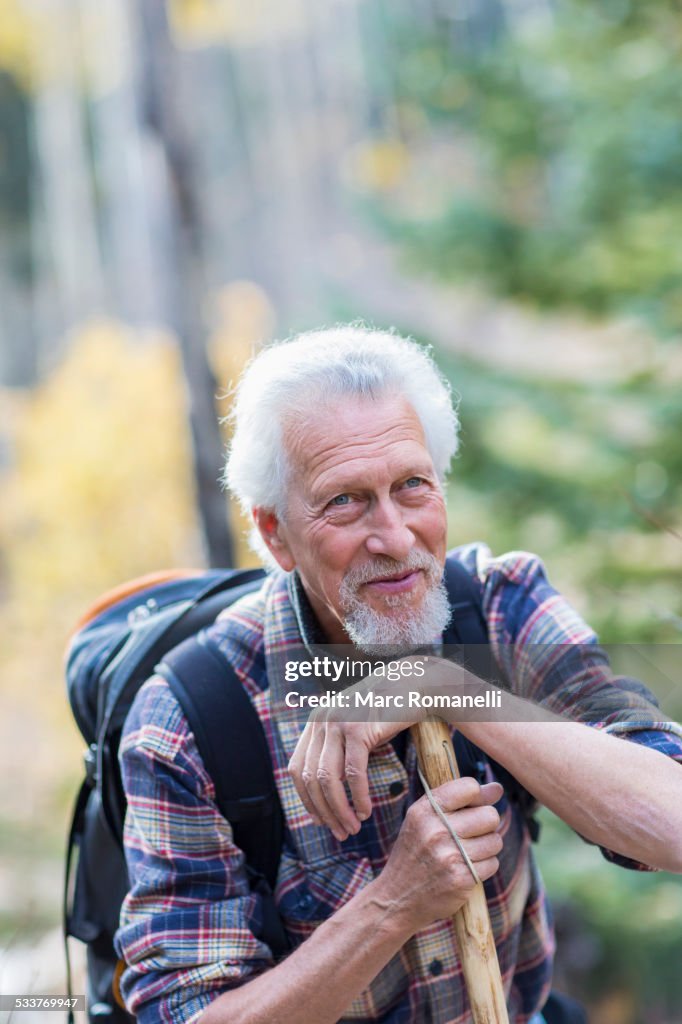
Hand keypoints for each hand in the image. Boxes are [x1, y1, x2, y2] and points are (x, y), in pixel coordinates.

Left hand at [289, 713, 406, 840]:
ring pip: (328, 780)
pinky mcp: (358, 729)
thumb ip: (338, 750)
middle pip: (310, 779)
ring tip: (352, 827)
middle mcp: (321, 721)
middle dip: (324, 811)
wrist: (416, 684)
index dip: (306, 799)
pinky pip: (353, 774)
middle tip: (340, 832)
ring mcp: (337, 723)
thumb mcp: (356, 728)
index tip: (320, 821)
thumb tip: (327, 789)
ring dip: (339, 810)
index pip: (298, 769)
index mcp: (316, 721)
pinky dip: (358, 797)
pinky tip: (365, 811)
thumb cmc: (389, 710)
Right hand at [374, 777, 503, 931]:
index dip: (477, 796)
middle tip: (472, 832)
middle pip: (490, 815)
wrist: (397, 897)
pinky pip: (492, 863)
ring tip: (469, 851)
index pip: (470, 787)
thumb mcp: (424, 818)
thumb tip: (498, 788)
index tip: (470, 807)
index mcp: (426, 810)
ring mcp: (450, 856)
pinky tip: (467, 867)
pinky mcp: (461, 879)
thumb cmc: (415, 851)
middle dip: (486, 824)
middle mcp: (437, 830)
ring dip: (487, 846)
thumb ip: (459, 799)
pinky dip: (484, 866)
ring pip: (495, 840)